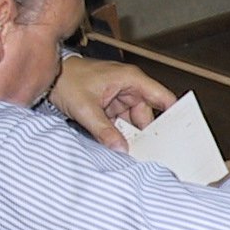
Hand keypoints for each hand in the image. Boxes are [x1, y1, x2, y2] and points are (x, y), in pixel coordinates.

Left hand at [48, 55, 177, 150]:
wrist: (48, 78)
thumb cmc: (67, 80)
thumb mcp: (85, 108)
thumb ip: (104, 130)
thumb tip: (121, 149)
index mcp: (131, 80)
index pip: (162, 97)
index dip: (175, 114)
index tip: (181, 132)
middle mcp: (130, 87)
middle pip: (148, 115)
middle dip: (147, 133)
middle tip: (148, 151)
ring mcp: (121, 98)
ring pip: (135, 122)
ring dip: (131, 135)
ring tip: (130, 149)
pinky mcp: (112, 106)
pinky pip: (123, 123)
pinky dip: (121, 133)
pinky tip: (119, 144)